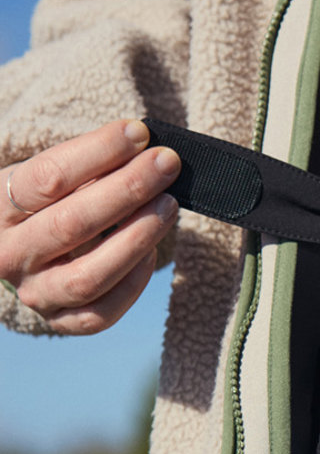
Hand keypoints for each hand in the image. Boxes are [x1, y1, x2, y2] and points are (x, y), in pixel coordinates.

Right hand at [1, 119, 180, 333]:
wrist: (21, 249)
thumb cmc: (44, 202)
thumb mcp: (49, 176)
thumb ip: (88, 164)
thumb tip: (141, 147)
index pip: (47, 178)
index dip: (97, 152)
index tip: (139, 133)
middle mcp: (9, 254)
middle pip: (72, 224)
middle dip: (127, 190)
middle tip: (166, 164)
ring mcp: (34, 292)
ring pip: (89, 276)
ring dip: (137, 237)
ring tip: (169, 204)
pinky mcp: (60, 321)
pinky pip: (101, 313)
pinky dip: (133, 282)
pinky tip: (151, 250)